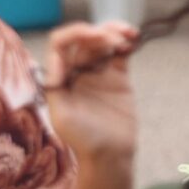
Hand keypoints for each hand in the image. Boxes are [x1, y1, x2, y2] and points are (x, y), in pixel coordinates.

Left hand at [44, 21, 140, 168]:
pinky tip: (133, 39)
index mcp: (59, 78)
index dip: (76, 34)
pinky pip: (120, 52)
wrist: (111, 156)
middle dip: (99, 32)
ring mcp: (98, 72)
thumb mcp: (63, 117)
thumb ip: (56, 88)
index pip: (61, 44)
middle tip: (116, 40)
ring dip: (113, 31)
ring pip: (102, 41)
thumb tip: (56, 59)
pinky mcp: (118, 76)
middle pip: (84, 39)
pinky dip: (126, 41)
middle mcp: (76, 72)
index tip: (94, 35)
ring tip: (128, 34)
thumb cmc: (84, 141)